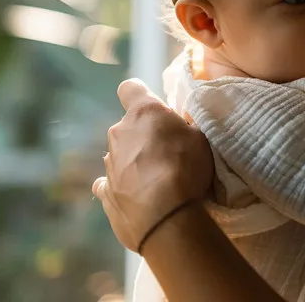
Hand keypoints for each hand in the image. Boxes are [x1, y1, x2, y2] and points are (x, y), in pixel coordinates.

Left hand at [92, 79, 213, 252]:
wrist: (165, 216)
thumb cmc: (186, 167)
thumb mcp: (199, 138)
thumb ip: (184, 128)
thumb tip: (177, 127)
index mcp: (143, 112)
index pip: (130, 88)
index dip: (140, 94)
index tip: (153, 107)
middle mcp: (119, 132)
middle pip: (128, 126)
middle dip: (143, 134)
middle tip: (168, 151)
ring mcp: (108, 164)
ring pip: (120, 154)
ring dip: (134, 161)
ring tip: (157, 180)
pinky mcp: (105, 193)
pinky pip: (110, 183)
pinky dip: (122, 186)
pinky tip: (138, 197)